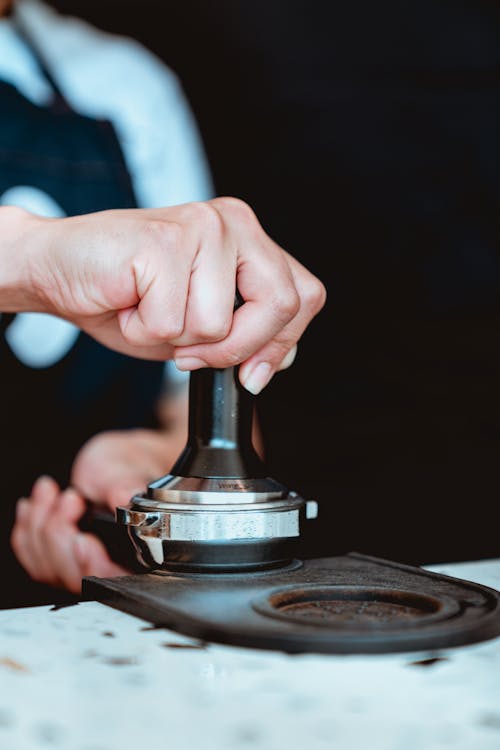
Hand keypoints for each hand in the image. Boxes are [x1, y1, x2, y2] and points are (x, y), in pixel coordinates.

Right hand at [2, 198, 325, 392]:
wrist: (59, 270)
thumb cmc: (128, 296)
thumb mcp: (200, 325)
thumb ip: (246, 334)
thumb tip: (280, 360)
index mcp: (249, 239)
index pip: (305, 295)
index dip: (284, 344)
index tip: (252, 374)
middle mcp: (232, 223)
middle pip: (280, 305)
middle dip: (235, 349)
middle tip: (189, 351)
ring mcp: (200, 227)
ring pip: (217, 324)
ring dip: (175, 340)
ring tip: (148, 310)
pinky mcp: (164, 242)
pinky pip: (171, 323)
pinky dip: (141, 331)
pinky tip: (128, 302)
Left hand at [10, 476, 126, 593]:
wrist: (114, 466)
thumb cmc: (127, 470)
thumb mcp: (129, 472)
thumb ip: (128, 487)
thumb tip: (125, 497)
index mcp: (141, 554)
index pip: (117, 577)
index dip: (94, 564)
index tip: (81, 539)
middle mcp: (113, 569)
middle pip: (76, 577)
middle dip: (60, 534)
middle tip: (70, 498)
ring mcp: (83, 569)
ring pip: (48, 568)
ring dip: (41, 525)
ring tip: (53, 491)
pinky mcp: (59, 562)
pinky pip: (32, 556)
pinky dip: (28, 527)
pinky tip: (40, 503)